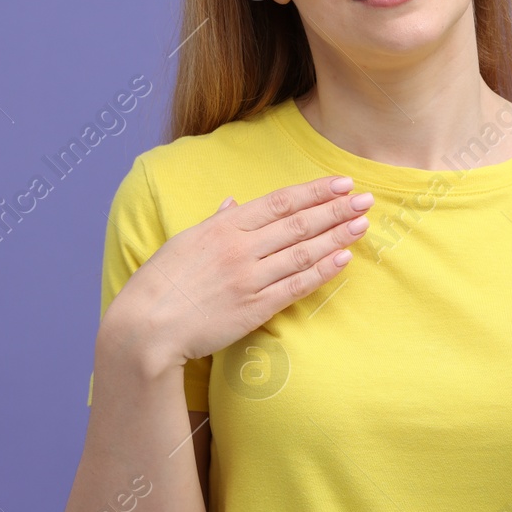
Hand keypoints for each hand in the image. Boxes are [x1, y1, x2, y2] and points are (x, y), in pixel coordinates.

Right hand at [99, 176, 374, 367]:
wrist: (146, 328)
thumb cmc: (159, 284)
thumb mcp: (184, 241)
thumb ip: (215, 221)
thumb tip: (233, 202)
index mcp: (224, 226)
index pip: (281, 202)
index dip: (315, 191)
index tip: (341, 183)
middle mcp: (241, 248)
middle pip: (300, 223)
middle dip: (336, 209)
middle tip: (366, 199)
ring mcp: (250, 278)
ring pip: (304, 252)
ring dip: (337, 236)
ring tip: (362, 224)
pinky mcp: (255, 308)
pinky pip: (296, 286)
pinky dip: (322, 271)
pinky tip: (343, 259)